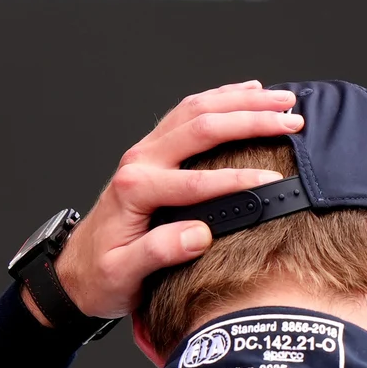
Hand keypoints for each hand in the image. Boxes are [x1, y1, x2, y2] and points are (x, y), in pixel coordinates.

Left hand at [30, 81, 303, 322]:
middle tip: (291, 121)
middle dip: (251, 120)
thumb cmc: (100, 275)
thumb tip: (200, 234)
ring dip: (242, 101)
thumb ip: (158, 253)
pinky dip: (222, 98)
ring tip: (283, 99)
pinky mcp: (152, 152)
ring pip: (197, 110)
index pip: (194, 181)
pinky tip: (250, 92)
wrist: (75, 270)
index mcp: (134, 190)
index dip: (237, 180)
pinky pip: (189, 113)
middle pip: (200, 126)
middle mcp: (139, 162)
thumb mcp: (123, 275)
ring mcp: (145, 152)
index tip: (274, 181)